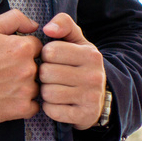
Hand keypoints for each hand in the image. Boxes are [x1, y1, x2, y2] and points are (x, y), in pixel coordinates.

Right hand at [0, 9, 42, 124]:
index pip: (37, 46)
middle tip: (4, 70)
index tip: (11, 55)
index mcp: (22, 47)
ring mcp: (26, 90)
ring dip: (24, 86)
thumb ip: (14, 19)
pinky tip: (8, 97)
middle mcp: (28, 69)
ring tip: (3, 84)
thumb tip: (34, 25)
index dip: (24, 49)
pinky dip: (23, 103)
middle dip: (24, 67)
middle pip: (38, 67)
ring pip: (36, 86)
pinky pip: (33, 106)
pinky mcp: (21, 109)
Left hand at [39, 13, 106, 129]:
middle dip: (43, 74)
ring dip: (45, 91)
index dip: (45, 54)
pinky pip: (52, 111)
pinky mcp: (84, 116)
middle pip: (46, 73)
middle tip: (51, 75)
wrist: (98, 97)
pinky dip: (50, 107)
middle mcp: (94, 76)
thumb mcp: (76, 40)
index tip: (52, 59)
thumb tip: (48, 28)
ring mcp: (91, 98)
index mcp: (91, 54)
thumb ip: (63, 24)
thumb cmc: (79, 63)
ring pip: (48, 92)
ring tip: (53, 88)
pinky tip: (57, 103)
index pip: (50, 51)